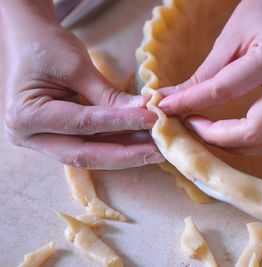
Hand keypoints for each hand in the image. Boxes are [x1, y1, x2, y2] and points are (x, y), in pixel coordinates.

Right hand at [1, 0, 163, 168]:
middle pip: (83, 154)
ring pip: (87, 155)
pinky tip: (137, 143)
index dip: (120, 122)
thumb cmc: (45, 45)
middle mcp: (28, 136)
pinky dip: (113, 145)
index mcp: (26, 115)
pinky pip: (87, 146)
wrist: (26, 37)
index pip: (83, 123)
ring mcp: (39, 141)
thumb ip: (109, 95)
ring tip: (153, 150)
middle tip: (157, 151)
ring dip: (122, 153)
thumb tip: (145, 110)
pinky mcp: (53, 138)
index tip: (151, 118)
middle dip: (124, 154)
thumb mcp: (77, 67)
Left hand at [159, 0, 261, 162]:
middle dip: (217, 137)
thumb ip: (203, 75)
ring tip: (220, 135)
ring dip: (243, 148)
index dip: (189, 103)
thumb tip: (167, 99)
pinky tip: (261, 142)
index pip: (223, 91)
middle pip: (256, 130)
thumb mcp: (230, 37)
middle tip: (196, 126)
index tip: (166, 108)